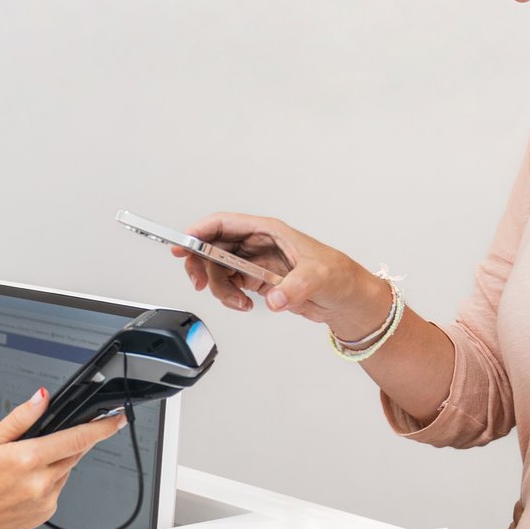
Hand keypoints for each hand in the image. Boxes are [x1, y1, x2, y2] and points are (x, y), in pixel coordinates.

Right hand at [0, 391, 126, 528]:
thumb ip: (19, 419)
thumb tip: (41, 399)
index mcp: (27, 460)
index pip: (76, 439)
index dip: (101, 428)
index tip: (116, 420)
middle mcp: (41, 483)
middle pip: (75, 453)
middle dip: (72, 441)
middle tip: (53, 437)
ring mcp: (45, 501)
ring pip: (66, 471)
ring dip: (56, 462)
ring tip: (23, 465)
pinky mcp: (46, 514)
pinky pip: (57, 489)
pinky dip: (48, 480)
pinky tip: (24, 483)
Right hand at [177, 213, 392, 339]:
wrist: (346, 300)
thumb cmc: (338, 276)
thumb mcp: (319, 278)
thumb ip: (295, 288)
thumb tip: (275, 299)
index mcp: (268, 231)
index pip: (224, 223)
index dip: (200, 231)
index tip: (183, 244)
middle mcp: (258, 244)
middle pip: (213, 247)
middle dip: (202, 265)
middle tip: (199, 282)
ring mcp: (255, 263)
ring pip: (218, 269)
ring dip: (219, 288)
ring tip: (239, 302)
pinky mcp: (257, 281)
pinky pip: (229, 285)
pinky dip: (229, 297)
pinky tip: (244, 305)